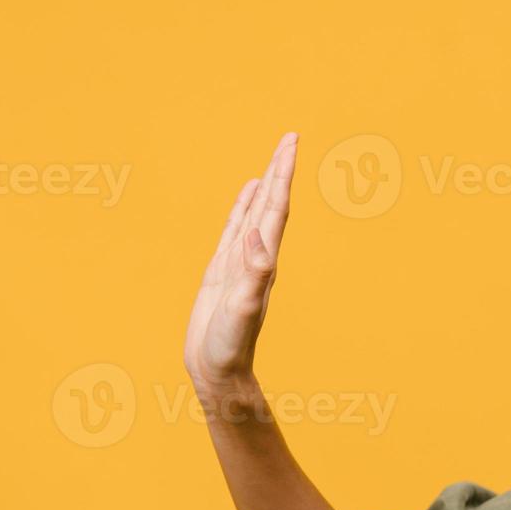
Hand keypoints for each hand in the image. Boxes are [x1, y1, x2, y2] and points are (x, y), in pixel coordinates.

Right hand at [184, 132, 297, 393]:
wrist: (219, 370)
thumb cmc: (231, 345)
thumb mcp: (243, 308)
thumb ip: (254, 272)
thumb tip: (258, 233)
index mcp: (264, 261)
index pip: (277, 209)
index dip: (283, 175)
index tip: (291, 143)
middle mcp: (258, 257)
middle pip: (271, 205)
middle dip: (280, 171)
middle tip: (290, 138)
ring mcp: (241, 263)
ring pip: (255, 214)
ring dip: (265, 186)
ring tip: (272, 161)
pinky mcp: (223, 271)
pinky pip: (234, 230)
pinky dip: (242, 208)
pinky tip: (246, 195)